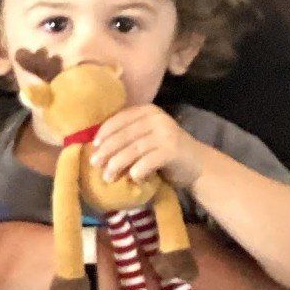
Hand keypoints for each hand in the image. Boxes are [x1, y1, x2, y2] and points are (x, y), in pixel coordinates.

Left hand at [89, 104, 204, 190]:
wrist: (196, 164)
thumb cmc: (164, 152)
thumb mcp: (145, 138)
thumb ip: (127, 136)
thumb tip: (96, 147)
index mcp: (148, 111)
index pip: (120, 118)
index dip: (104, 132)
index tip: (93, 146)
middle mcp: (157, 118)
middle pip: (124, 135)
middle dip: (106, 151)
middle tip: (95, 164)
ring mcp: (166, 133)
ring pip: (133, 149)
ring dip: (117, 164)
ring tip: (107, 177)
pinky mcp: (172, 150)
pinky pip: (148, 161)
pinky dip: (137, 171)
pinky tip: (132, 178)